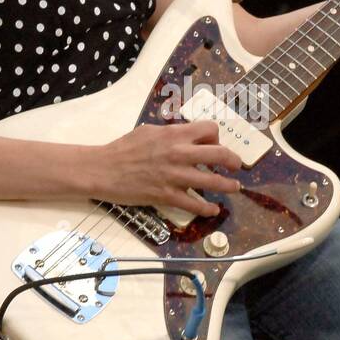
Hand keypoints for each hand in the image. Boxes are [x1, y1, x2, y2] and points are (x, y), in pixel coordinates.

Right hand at [94, 119, 242, 218]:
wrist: (103, 170)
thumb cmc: (122, 149)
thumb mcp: (148, 131)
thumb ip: (170, 134)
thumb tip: (185, 137)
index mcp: (174, 135)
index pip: (209, 129)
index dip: (216, 137)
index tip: (214, 145)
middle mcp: (179, 153)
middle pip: (220, 154)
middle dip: (233, 161)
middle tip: (236, 166)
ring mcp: (174, 176)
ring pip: (213, 181)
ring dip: (229, 186)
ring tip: (234, 188)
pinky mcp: (167, 196)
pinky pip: (194, 204)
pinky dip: (207, 209)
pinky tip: (212, 210)